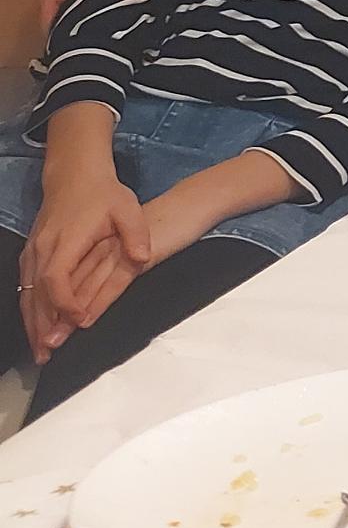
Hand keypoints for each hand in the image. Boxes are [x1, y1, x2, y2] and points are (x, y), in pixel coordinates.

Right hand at [22, 168, 148, 358]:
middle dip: (42, 326)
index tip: (79, 321)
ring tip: (40, 350)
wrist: (75, 174)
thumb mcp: (128, 209)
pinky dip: (29, 309)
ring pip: (26, 294)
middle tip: (49, 353)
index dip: (65, 303)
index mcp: (65, 241)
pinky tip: (35, 326)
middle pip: (35, 294)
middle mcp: (42, 249)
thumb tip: (143, 258)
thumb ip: (136, 235)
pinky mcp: (32, 253)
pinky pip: (25, 287)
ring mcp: (34, 251)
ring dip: (32, 323)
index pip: (56, 278)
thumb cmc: (103, 193)